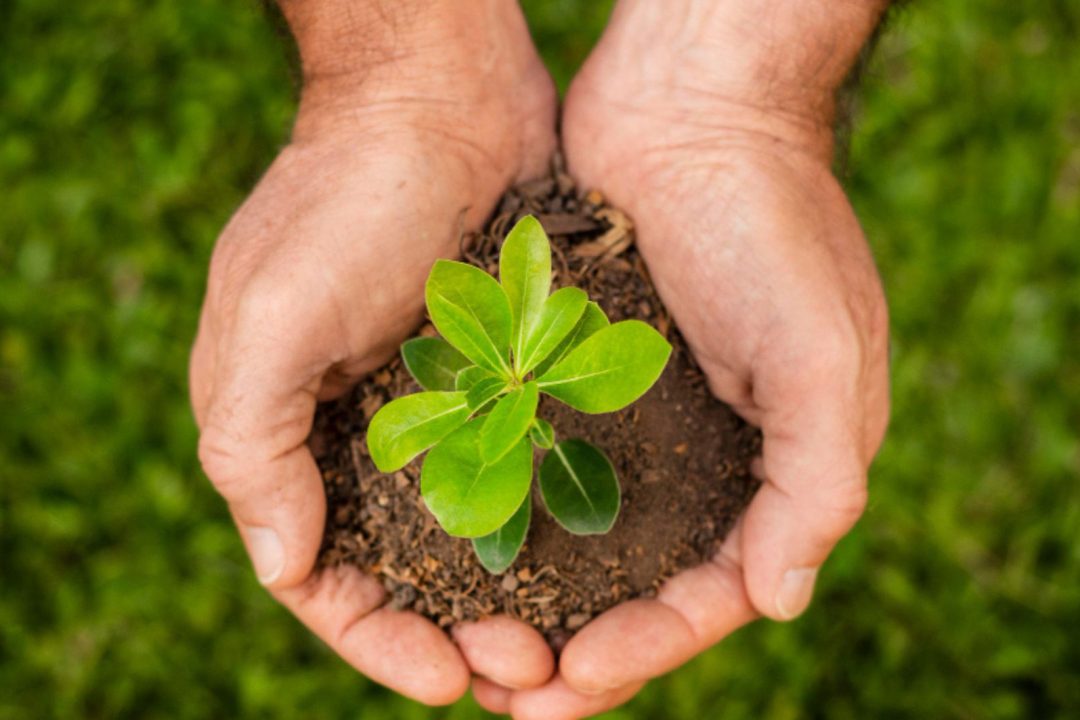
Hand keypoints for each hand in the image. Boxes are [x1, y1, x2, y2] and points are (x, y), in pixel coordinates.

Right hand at [189, 1, 558, 703]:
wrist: (439, 99)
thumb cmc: (344, 199)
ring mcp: (441, 406)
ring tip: (569, 644)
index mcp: (293, 434)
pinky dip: (549, 522)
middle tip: (528, 672)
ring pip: (476, 536)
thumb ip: (252, 445)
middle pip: (408, 572)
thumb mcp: (268, 319)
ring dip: (515, 595)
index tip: (448, 680)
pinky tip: (595, 559)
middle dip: (458, 633)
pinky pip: (524, 470)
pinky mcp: (504, 374)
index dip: (379, 639)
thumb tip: (282, 565)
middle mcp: (365, 433)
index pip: (326, 575)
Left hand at [481, 1, 890, 715]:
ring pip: (581, 542)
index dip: (649, 648)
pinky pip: (539, 466)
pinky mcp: (575, 378)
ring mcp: (637, 420)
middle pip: (640, 587)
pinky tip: (452, 552)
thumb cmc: (769, 224)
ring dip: (533, 599)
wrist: (691, 110)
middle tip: (507, 696)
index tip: (572, 679)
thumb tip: (779, 601)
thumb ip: (818, 480)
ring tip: (468, 650)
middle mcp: (705, 457)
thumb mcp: (824, 354)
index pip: (715, 594)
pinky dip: (506, 516)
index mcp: (775, 467)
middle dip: (581, 649)